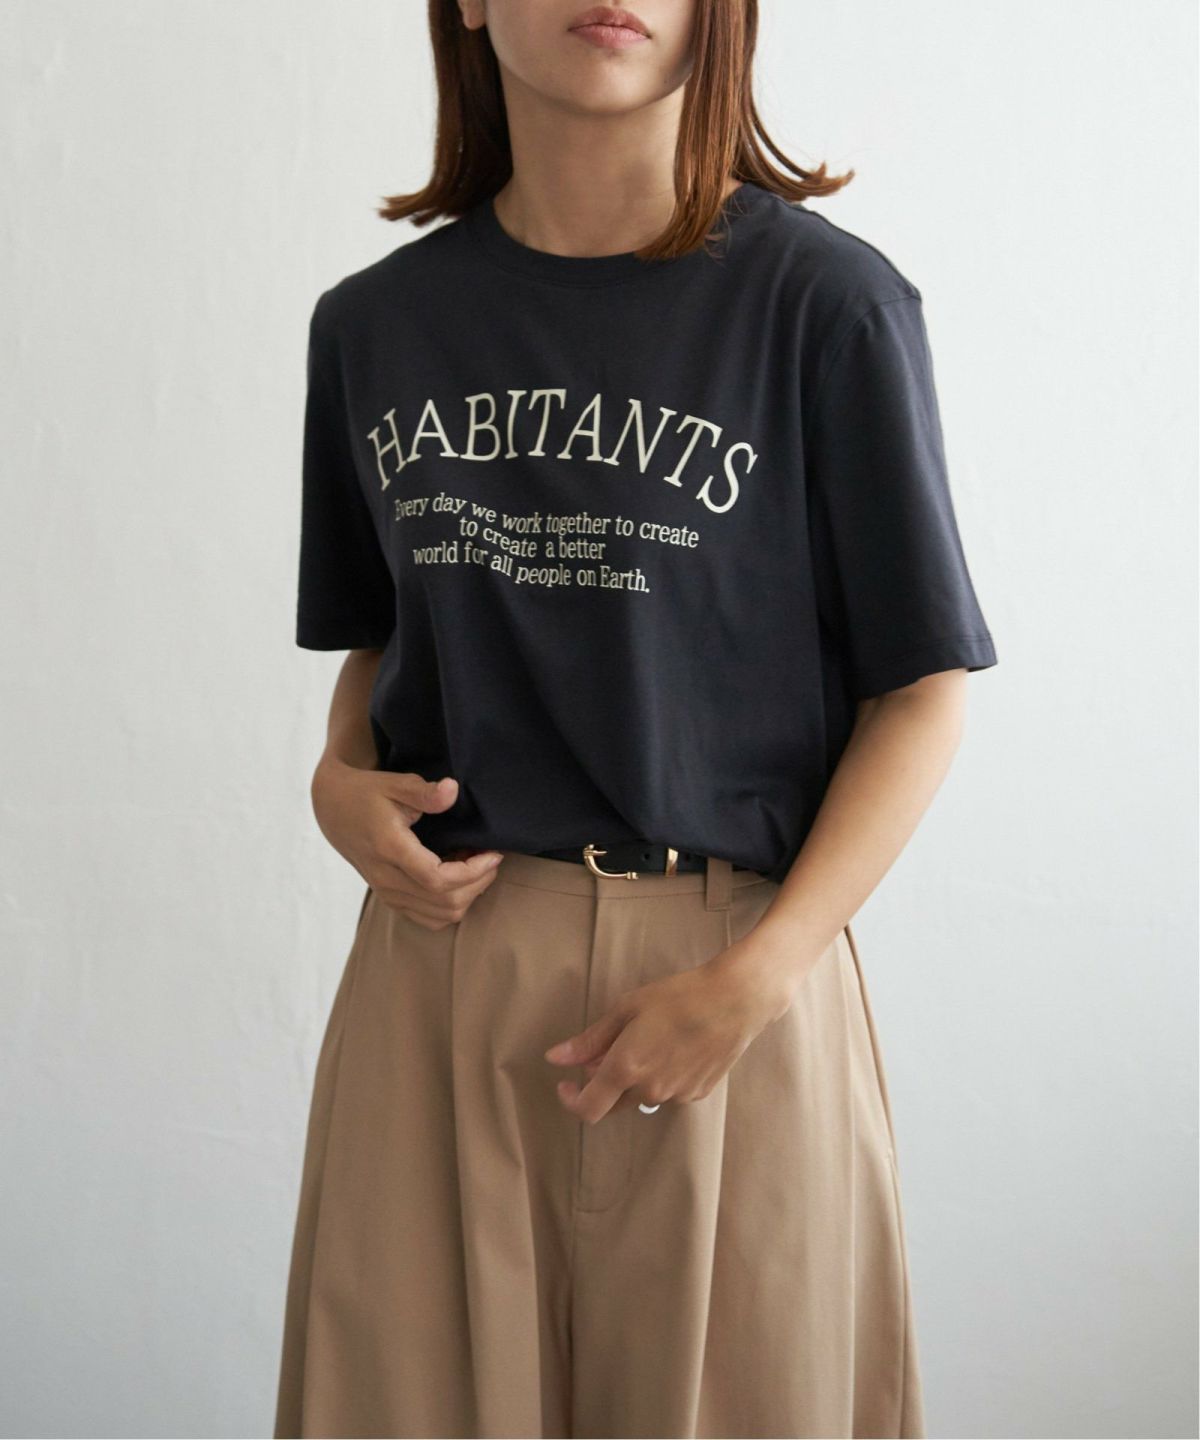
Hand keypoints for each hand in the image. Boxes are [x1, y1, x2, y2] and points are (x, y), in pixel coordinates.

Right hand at [311, 758, 503, 929]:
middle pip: (444, 903)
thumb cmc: (367, 793)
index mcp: (390, 849)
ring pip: (439, 916)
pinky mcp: (390, 898)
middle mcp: (386, 878)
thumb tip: (452, 790)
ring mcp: (386, 892)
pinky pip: (428, 918)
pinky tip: (458, 878)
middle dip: (478, 884)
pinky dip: (451, 905)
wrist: (334, 810)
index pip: (438, 879)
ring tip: (477, 867)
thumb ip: (425, 791)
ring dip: (467, 896)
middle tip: (491, 858)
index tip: (493, 853)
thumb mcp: (395, 783)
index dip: (473, 872)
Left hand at [543, 937, 795, 1122]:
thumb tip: (555, 1058)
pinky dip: (660, 1077)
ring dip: (633, 1078)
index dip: (571, 1100)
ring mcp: (676, 1096)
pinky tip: (672, 1047)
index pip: (587, 1108)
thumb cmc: (679, 997)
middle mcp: (649, 1090)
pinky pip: (667, 1092)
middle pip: (613, 1102)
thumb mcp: (626, 1009)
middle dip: (603, 1082)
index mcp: (626, 1069)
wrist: (735, 1000)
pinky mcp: (698, 1094)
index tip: (566, 1083)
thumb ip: (589, 1041)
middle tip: (609, 1048)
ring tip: (648, 1039)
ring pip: (641, 1096)